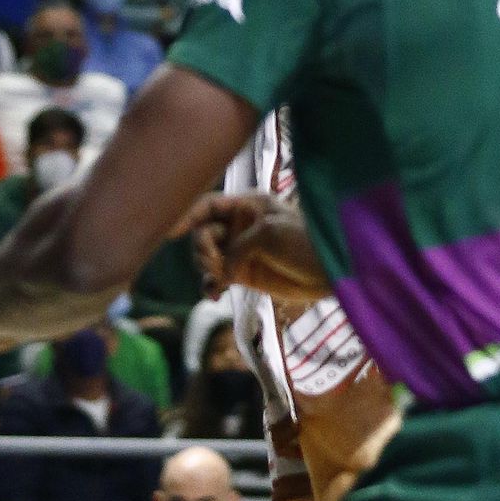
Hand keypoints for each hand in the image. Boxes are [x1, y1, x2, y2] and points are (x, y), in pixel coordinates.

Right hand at [186, 191, 330, 309]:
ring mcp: (240, 250)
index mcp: (248, 205)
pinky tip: (214, 295)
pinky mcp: (243, 273)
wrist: (328, 270)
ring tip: (221, 278)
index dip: (188, 215)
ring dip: (206, 267)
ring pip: (206, 256)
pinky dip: (211, 285)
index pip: (210, 205)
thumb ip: (238, 245)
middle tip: (215, 261)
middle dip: (202, 247)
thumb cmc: (304, 241)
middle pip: (203, 232)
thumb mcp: (270, 233)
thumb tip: (221, 270)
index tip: (171, 231)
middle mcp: (240, 225)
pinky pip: (216, 278)